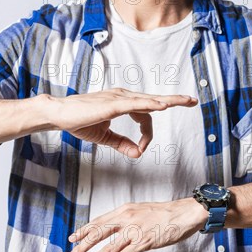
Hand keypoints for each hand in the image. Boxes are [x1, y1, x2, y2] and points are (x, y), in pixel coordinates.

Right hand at [48, 88, 196, 157]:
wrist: (59, 115)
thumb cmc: (79, 121)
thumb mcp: (105, 136)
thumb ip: (121, 143)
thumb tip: (137, 154)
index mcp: (122, 103)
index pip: (145, 116)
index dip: (147, 134)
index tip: (141, 150)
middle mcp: (123, 97)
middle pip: (154, 100)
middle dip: (175, 100)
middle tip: (192, 101)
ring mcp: (118, 98)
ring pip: (149, 99)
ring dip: (169, 100)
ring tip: (186, 101)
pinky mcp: (113, 103)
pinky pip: (136, 103)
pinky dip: (150, 104)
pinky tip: (163, 106)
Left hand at [66, 198, 208, 251]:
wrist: (183, 214)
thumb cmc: (164, 213)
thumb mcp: (140, 210)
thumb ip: (127, 217)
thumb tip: (115, 225)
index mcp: (124, 210)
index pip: (98, 221)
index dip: (83, 230)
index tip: (72, 238)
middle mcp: (126, 220)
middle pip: (97, 235)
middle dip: (81, 247)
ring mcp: (134, 232)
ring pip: (107, 249)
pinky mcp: (143, 243)